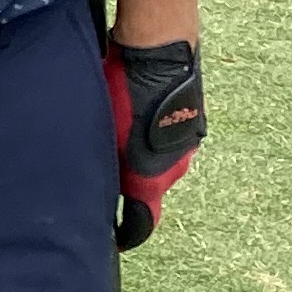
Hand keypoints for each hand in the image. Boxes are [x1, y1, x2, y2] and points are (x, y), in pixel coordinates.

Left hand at [108, 33, 204, 250]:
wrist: (161, 50)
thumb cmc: (126, 88)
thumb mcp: (106, 130)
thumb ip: (108, 160)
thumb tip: (99, 178)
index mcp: (152, 177)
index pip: (145, 221)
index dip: (129, 233)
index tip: (116, 240)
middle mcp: (175, 167)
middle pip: (149, 186)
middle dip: (128, 181)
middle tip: (104, 166)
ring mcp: (187, 144)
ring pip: (158, 159)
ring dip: (140, 152)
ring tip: (117, 132)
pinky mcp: (192, 122)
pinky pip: (167, 137)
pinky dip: (152, 132)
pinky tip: (135, 112)